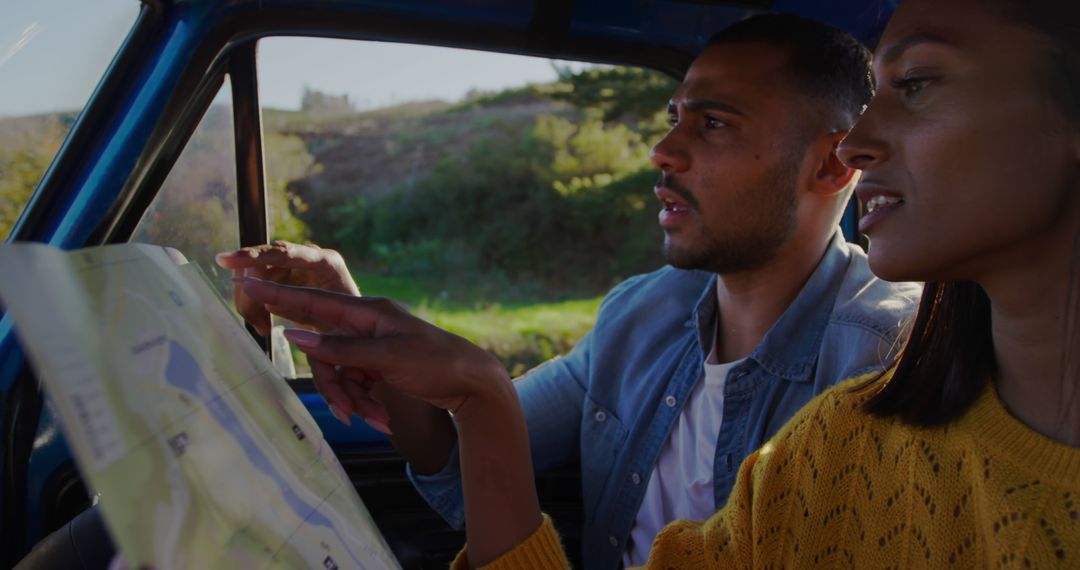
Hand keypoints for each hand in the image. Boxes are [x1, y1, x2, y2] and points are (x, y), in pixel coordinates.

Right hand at [216, 241, 359, 335]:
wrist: (353, 324)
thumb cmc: (350, 324)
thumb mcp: (332, 323)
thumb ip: (304, 314)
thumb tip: (268, 303)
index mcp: (326, 262)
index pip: (286, 253)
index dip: (255, 256)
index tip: (227, 261)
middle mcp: (307, 257)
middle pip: (262, 262)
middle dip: (250, 290)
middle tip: (258, 323)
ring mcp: (294, 265)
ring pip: (254, 274)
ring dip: (250, 302)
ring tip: (262, 327)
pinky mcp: (282, 276)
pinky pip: (255, 285)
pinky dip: (253, 306)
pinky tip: (262, 324)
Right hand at [240, 277, 510, 430]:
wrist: (472, 383)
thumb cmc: (435, 362)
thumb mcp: (386, 358)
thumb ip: (341, 348)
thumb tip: (296, 335)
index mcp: (367, 312)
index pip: (314, 302)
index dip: (278, 295)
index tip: (246, 280)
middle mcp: (367, 325)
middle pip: (327, 353)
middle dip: (337, 386)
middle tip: (349, 413)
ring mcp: (373, 345)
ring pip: (342, 374)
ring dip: (356, 400)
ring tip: (380, 419)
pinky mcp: (380, 365)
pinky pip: (358, 384)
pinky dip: (367, 403)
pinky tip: (384, 419)